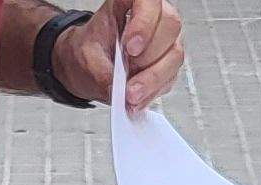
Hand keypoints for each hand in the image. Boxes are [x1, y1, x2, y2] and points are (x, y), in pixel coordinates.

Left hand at [59, 0, 184, 108]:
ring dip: (153, 78)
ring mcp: (164, 41)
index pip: (149, 1)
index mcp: (129, 3)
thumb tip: (117, 90)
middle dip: (149, 56)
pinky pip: (170, 77)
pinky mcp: (167, 65)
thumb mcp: (86, 58)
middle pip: (170, 26)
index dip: (145, 22)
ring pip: (174, 55)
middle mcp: (154, 18)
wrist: (89, 66)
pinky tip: (137, 99)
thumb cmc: (89, 50)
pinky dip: (153, 91)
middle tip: (128, 74)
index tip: (131, 47)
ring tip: (130, 93)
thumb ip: (102, 72)